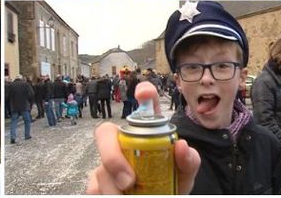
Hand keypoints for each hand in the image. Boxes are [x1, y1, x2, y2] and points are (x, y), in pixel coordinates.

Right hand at [86, 81, 200, 193]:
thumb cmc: (168, 185)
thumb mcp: (182, 176)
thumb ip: (187, 162)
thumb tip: (182, 146)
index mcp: (144, 137)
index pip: (143, 109)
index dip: (145, 95)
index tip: (146, 92)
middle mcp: (121, 144)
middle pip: (105, 133)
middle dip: (112, 157)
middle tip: (129, 181)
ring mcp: (105, 163)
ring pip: (100, 169)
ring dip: (114, 190)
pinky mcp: (95, 182)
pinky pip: (93, 187)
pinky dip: (103, 195)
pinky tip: (116, 197)